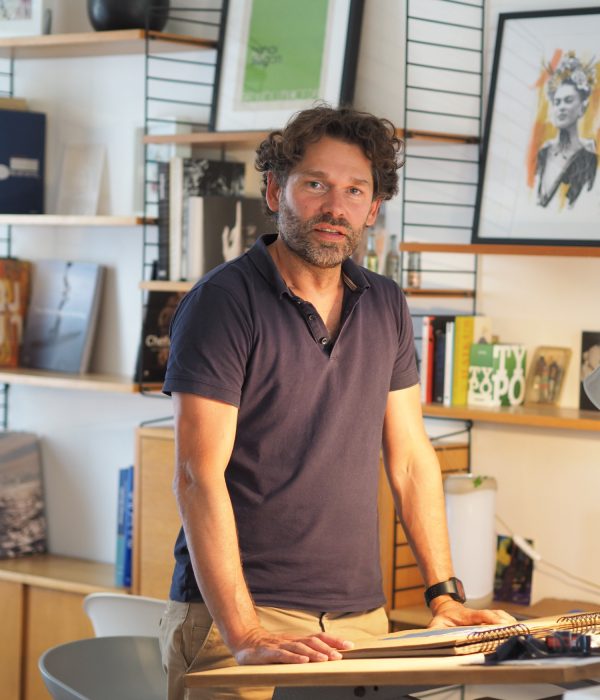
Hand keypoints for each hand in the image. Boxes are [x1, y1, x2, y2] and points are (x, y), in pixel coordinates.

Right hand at [232, 627, 354, 664]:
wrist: (244, 641)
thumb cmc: (268, 647)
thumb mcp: (288, 648)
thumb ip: (303, 651)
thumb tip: (325, 656)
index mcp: (297, 639)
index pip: (319, 637)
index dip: (334, 640)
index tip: (349, 645)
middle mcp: (291, 640)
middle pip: (312, 641)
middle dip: (328, 647)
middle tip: (340, 656)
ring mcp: (280, 645)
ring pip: (299, 647)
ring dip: (314, 653)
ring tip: (325, 659)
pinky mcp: (268, 653)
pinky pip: (283, 655)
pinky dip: (294, 658)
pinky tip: (303, 662)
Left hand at [428, 599, 516, 628]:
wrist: (446, 607)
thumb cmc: (442, 618)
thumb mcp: (435, 624)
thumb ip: (434, 631)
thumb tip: (430, 637)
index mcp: (465, 615)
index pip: (479, 614)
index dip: (490, 617)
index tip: (499, 622)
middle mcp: (476, 614)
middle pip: (494, 615)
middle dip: (504, 621)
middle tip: (515, 629)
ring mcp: (483, 615)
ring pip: (499, 615)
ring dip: (508, 622)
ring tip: (519, 630)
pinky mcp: (487, 617)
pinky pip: (500, 617)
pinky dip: (508, 622)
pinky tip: (516, 629)